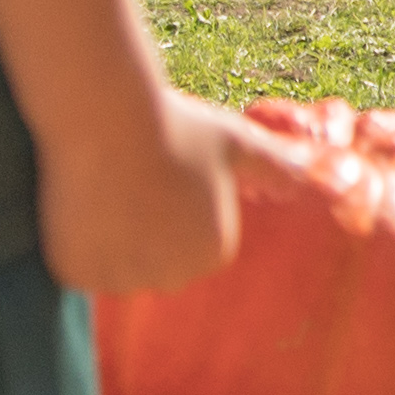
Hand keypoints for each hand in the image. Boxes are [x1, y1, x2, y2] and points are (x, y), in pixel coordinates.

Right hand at [52, 85, 276, 300]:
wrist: (107, 117)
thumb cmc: (176, 127)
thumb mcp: (235, 143)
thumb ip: (277, 167)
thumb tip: (321, 180)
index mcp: (214, 251)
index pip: (194, 248)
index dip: (174, 212)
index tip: (163, 182)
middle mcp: (172, 275)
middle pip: (156, 265)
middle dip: (145, 235)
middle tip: (131, 188)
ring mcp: (122, 278)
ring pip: (116, 269)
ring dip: (109, 245)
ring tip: (106, 195)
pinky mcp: (76, 272)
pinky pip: (77, 268)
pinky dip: (74, 246)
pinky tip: (79, 208)